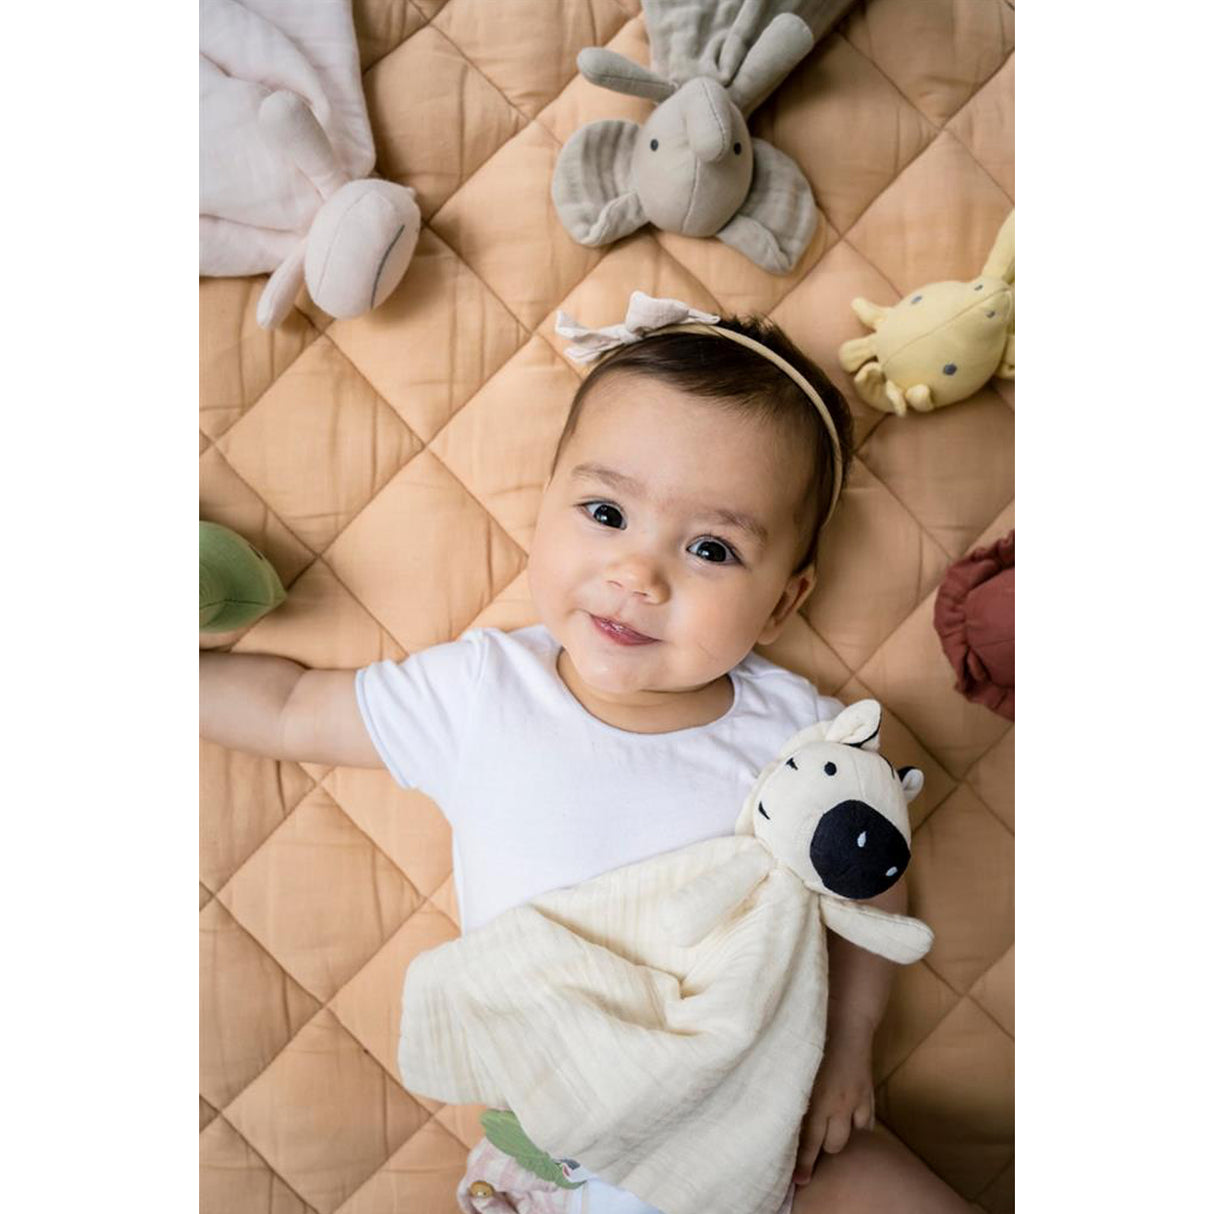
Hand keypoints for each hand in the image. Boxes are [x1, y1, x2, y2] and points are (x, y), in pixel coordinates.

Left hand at [792, 1023, 874, 1184]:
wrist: (845, 1021)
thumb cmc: (813, 1038)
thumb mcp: (797, 1066)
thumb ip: (791, 1091)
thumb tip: (777, 1112)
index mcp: (816, 1098)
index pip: (809, 1141)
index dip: (804, 1163)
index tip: (799, 1181)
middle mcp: (837, 1104)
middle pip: (832, 1145)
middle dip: (821, 1151)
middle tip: (812, 1151)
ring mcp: (855, 1101)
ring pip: (849, 1138)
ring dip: (838, 1139)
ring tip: (829, 1135)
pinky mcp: (868, 1095)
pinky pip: (866, 1124)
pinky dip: (858, 1129)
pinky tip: (850, 1126)